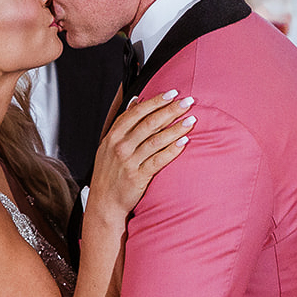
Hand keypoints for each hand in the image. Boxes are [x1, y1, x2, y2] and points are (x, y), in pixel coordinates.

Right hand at [86, 89, 195, 220]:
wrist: (104, 202)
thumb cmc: (109, 173)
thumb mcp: (109, 145)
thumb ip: (123, 123)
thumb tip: (136, 100)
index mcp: (113, 136)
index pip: (137, 113)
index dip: (156, 101)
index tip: (172, 93)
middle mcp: (120, 147)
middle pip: (149, 123)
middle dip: (170, 110)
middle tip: (188, 102)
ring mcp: (129, 162)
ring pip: (156, 140)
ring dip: (176, 128)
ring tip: (191, 120)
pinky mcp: (138, 177)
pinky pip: (158, 160)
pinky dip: (172, 150)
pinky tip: (184, 142)